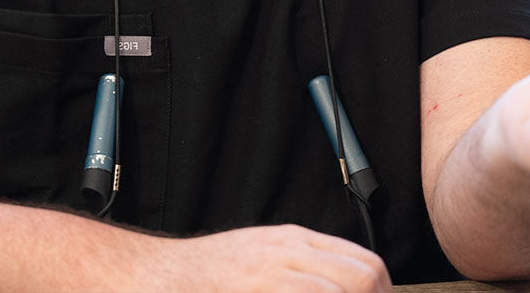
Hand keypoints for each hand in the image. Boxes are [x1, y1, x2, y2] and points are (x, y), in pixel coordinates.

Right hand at [146, 224, 390, 292]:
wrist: (163, 279)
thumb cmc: (213, 275)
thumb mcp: (263, 253)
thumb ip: (305, 264)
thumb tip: (353, 284)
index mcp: (294, 242)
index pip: (366, 265)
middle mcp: (288, 256)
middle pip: (363, 281)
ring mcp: (272, 279)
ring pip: (342, 292)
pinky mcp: (258, 292)